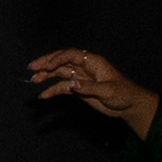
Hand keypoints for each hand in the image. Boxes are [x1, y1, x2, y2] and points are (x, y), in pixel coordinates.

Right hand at [30, 49, 157, 132]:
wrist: (129, 106)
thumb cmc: (124, 94)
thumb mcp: (108, 91)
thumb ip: (89, 88)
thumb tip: (71, 84)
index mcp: (93, 62)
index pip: (71, 55)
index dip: (58, 58)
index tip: (47, 66)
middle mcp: (84, 67)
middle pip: (62, 61)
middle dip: (46, 63)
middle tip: (32, 67)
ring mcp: (80, 78)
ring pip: (59, 73)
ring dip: (46, 75)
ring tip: (33, 79)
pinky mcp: (79, 89)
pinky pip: (63, 87)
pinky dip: (53, 90)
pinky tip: (44, 95)